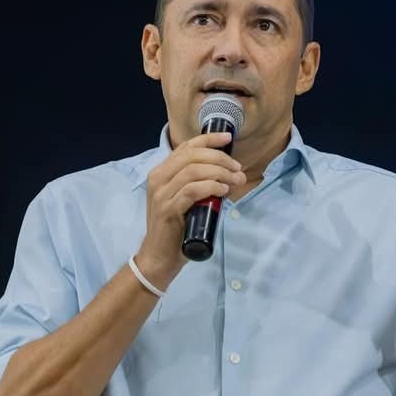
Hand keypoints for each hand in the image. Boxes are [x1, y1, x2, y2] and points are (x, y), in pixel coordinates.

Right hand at [135, 132, 245, 288]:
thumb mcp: (188, 200)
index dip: (208, 139)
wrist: (159, 257)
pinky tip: (223, 191)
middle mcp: (157, 178)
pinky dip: (211, 187)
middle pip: (192, 155)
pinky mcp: (167, 209)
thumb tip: (233, 175)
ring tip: (235, 181)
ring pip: (193, 170)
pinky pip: (192, 190)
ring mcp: (160, 193)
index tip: (228, 139)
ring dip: (219, 173)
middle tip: (237, 169)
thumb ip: (202, 185)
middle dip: (219, 158)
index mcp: (161, 172)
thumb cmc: (176, 229)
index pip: (185, 147)